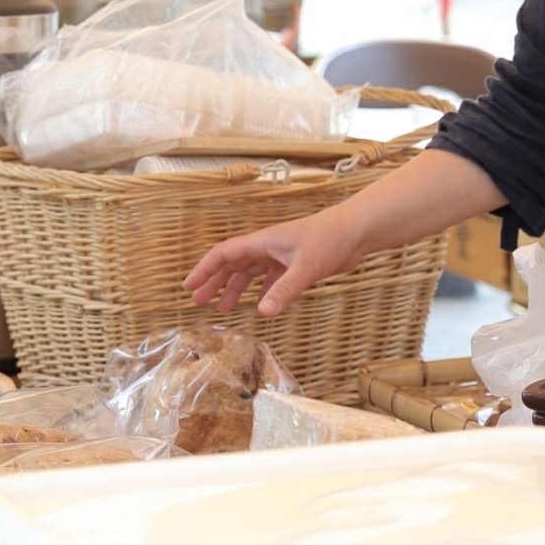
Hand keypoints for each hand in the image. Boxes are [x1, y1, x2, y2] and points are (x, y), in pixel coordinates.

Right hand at [183, 209, 367, 317]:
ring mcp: (281, 255)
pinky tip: (261, 306)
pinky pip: (271, 279)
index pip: (223, 254)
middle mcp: (267, 248)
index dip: (204, 270)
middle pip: (232, 264)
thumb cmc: (329, 239)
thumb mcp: (305, 268)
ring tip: (224, 309)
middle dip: (213, 282)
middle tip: (198, 301)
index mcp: (262, 242)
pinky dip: (263, 292)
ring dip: (235, 289)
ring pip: (250, 273)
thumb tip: (262, 314)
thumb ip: (284, 291)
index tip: (188, 287)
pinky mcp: (295, 263)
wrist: (355, 231)